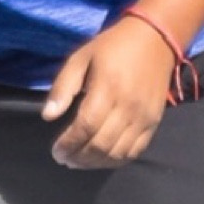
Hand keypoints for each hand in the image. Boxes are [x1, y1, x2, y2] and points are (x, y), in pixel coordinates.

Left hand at [41, 18, 177, 168]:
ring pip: (117, 153)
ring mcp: (144, 117)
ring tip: (79, 161)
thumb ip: (63, 87)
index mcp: (108, 88)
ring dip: (95, 163)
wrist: (155, 39)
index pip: (86, 126)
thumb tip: (47, 116)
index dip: (68, 144)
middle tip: (64, 159)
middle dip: (79, 157)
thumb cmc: (113, 47)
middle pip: (101, 144)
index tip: (56, 151)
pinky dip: (116, 160)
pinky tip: (101, 159)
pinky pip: (135, 151)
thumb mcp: (81, 58)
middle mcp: (128, 106)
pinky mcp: (154, 122)